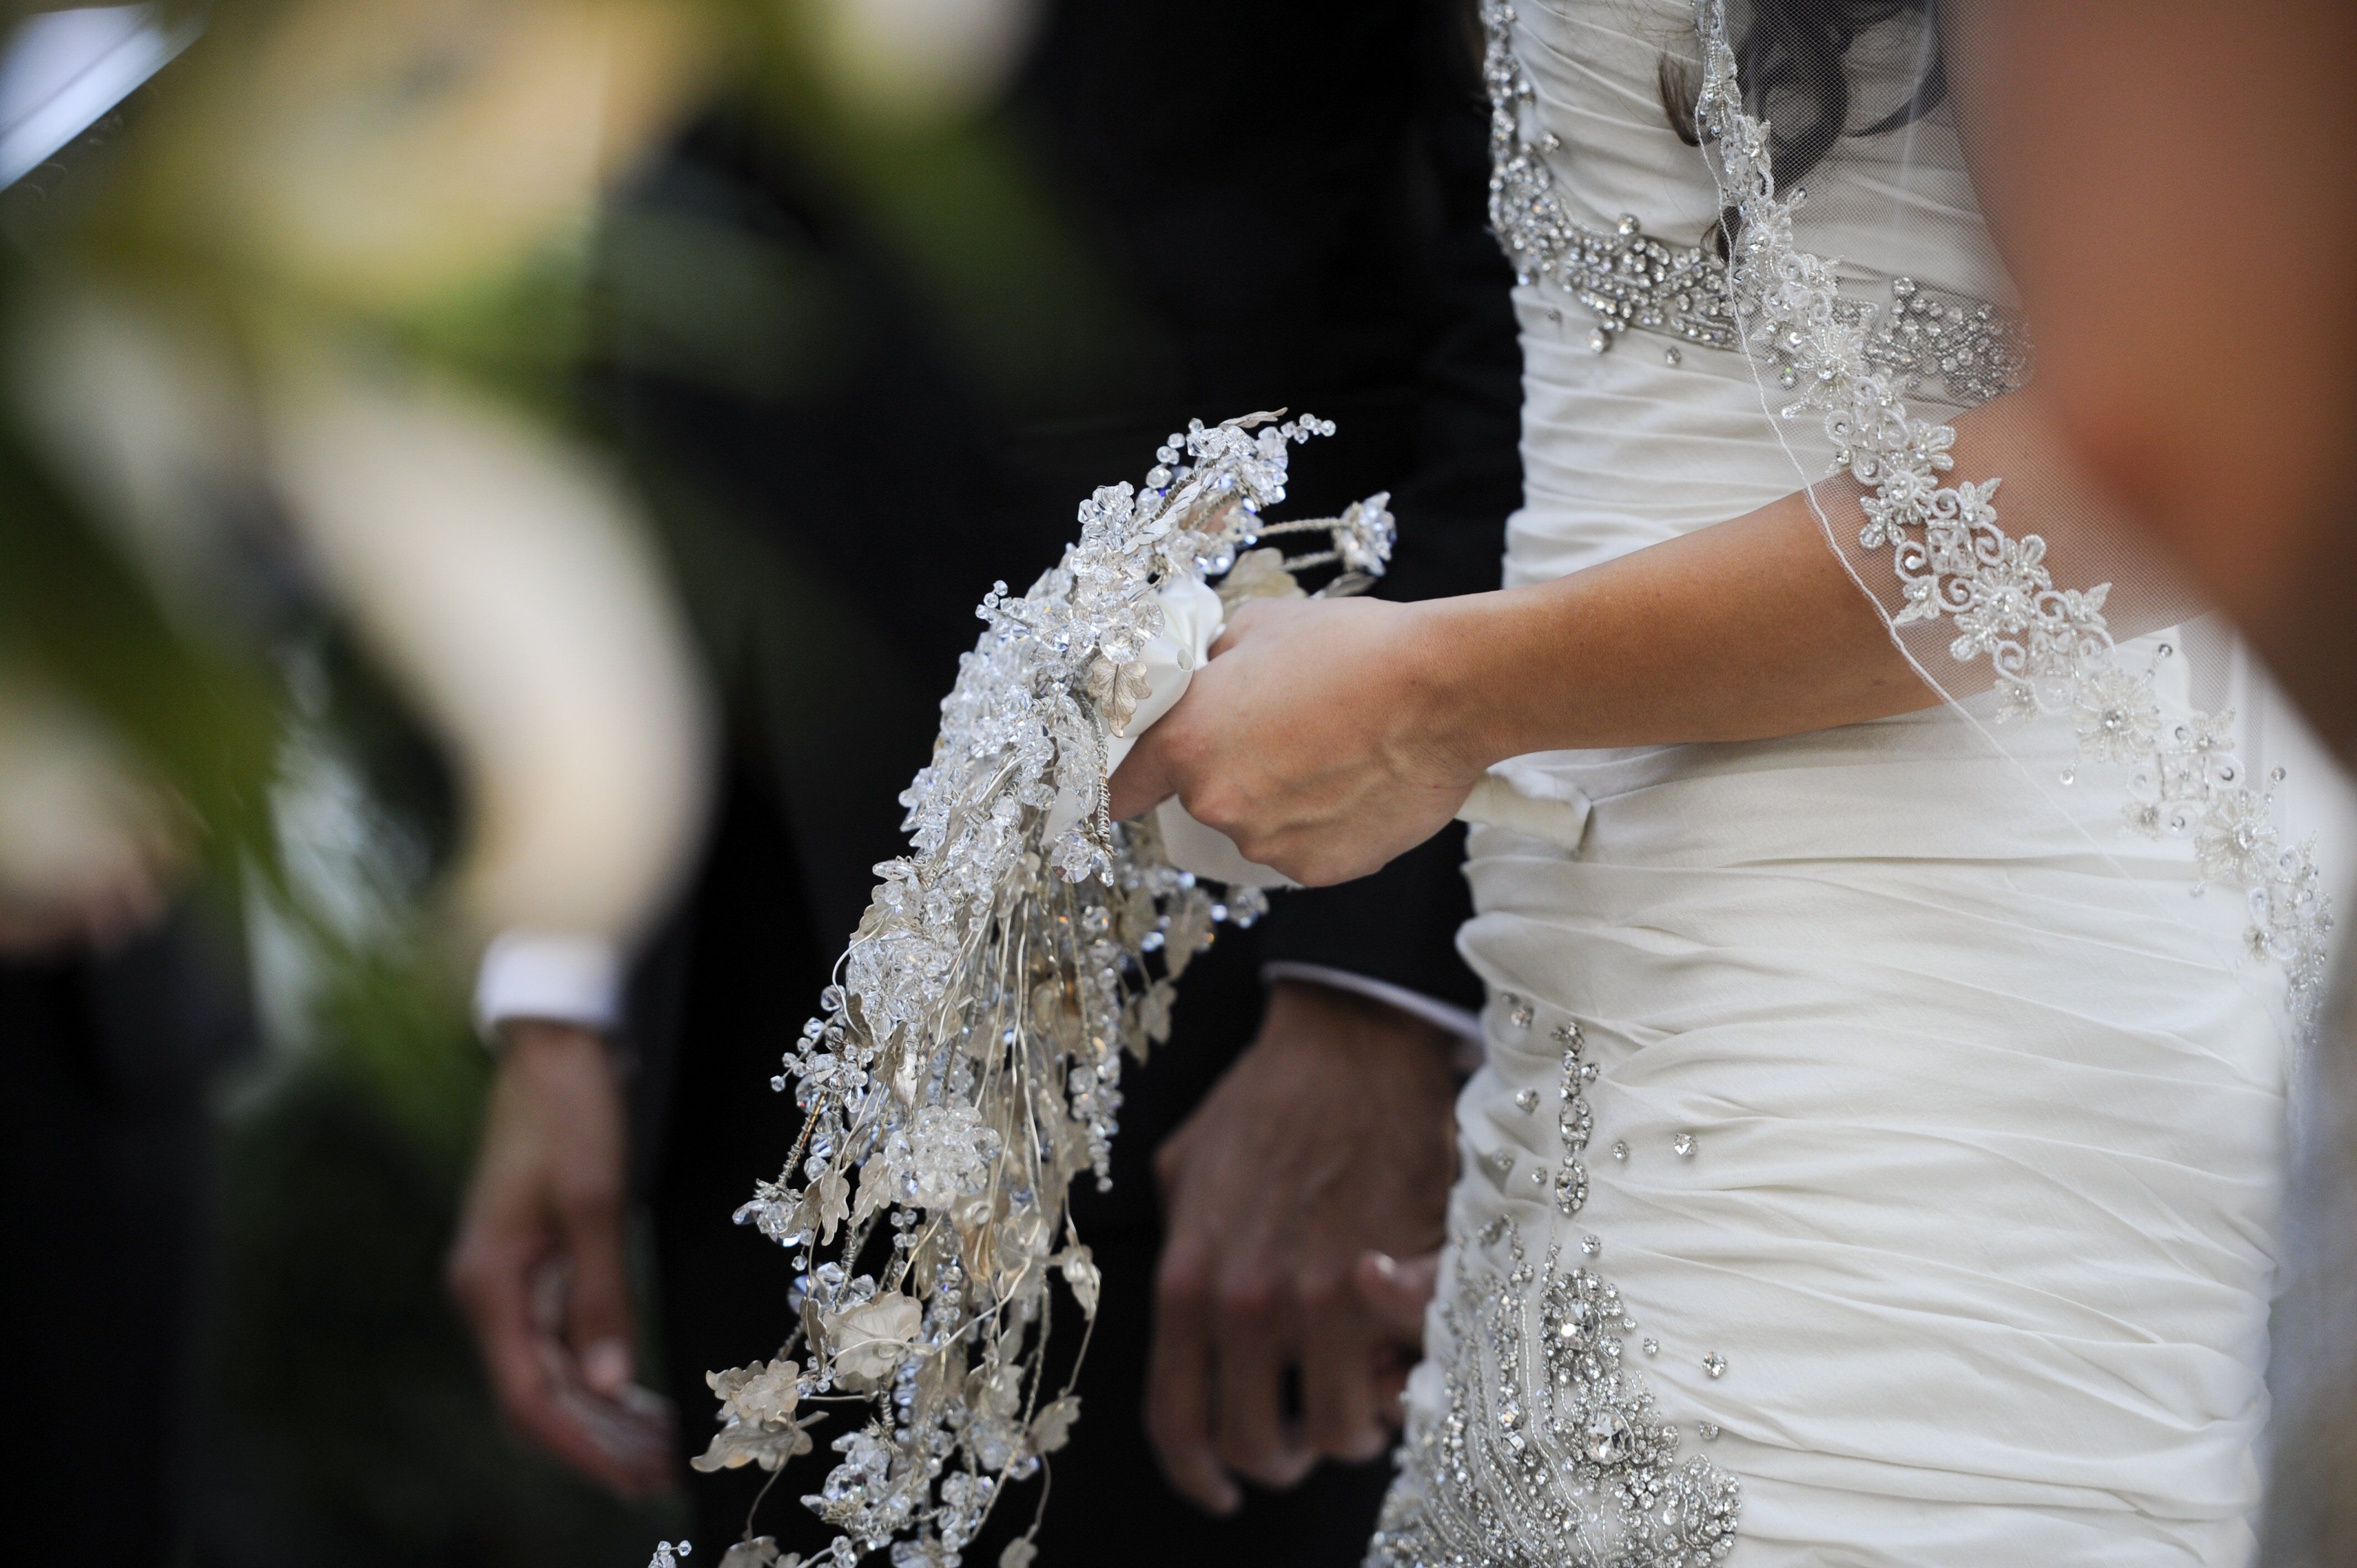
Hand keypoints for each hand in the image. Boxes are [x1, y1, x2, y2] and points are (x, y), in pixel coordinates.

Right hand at [448, 1019, 674, 1496]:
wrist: (556, 1047)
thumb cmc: (572, 1111)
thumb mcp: (595, 1199)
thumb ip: (601, 1293)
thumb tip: (606, 1383)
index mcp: (490, 1285)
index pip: (530, 1397)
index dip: (584, 1446)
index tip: (637, 1478)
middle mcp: (489, 1294)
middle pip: (540, 1398)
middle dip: (599, 1444)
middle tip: (665, 1477)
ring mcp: (509, 1282)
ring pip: (553, 1375)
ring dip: (603, 1417)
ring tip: (662, 1451)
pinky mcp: (534, 1266)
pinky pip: (563, 1342)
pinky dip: (601, 1375)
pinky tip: (637, 1398)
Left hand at [1108, 595, 1484, 885]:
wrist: (1446, 689)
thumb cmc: (1355, 648)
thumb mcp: (1261, 626)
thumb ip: (1214, 662)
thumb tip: (1204, 672)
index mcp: (1186, 741)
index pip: (1120, 786)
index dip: (1130, 778)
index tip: (1138, 778)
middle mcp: (1217, 802)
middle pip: (1200, 802)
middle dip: (1230, 774)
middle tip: (1283, 735)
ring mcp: (1269, 844)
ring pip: (1257, 827)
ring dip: (1279, 801)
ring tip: (1333, 754)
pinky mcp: (1321, 870)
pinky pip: (1305, 849)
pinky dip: (1323, 825)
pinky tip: (1357, 783)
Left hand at [1146, 981, 1456, 1511]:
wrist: (1349, 1042)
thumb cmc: (1266, 1098)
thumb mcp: (1182, 1169)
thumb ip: (1178, 1247)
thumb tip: (1183, 1311)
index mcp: (1188, 1280)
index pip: (1178, 1422)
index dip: (1197, 1475)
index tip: (1218, 1489)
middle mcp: (1250, 1303)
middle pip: (1260, 1444)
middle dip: (1282, 1455)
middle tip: (1302, 1432)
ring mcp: (1327, 1298)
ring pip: (1343, 1428)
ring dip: (1352, 1424)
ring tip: (1360, 1390)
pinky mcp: (1398, 1282)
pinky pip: (1404, 1377)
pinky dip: (1405, 1383)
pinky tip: (1400, 1359)